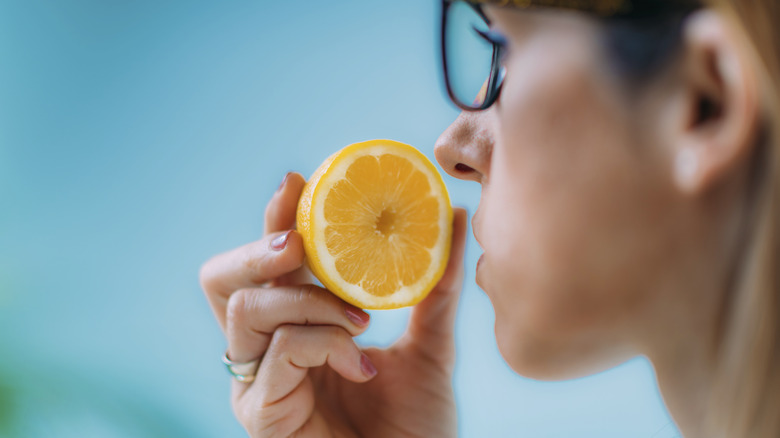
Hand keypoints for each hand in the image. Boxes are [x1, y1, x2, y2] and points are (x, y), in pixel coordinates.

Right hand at [200, 172, 467, 437]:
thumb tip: (454, 218)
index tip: (298, 180)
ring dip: (309, 300)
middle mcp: (263, 351)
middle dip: (259, 248)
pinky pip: (279, 352)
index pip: (267, 265)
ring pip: (245, 309)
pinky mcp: (259, 414)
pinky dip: (325, 343)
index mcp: (292, 329)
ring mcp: (255, 383)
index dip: (273, 219)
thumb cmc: (415, 426)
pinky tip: (362, 363)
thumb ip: (435, 288)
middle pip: (221, 280)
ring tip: (357, 318)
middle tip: (301, 244)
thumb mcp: (430, 346)